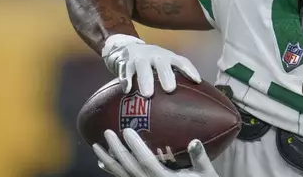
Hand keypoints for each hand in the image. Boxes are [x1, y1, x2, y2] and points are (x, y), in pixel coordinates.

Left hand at [93, 129, 219, 176]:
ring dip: (108, 161)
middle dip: (117, 150)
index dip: (135, 147)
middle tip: (107, 133)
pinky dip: (113, 172)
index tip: (126, 131)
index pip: (146, 162)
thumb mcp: (206, 173)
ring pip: (122, 175)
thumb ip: (200, 158)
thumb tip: (194, 141)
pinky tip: (103, 164)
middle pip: (129, 168)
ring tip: (96, 147)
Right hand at [102, 34, 200, 96]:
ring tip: (148, 94)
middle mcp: (155, 55)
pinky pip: (125, 70)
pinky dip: (126, 79)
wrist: (125, 46)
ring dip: (145, 79)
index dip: (190, 70)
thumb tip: (191, 97)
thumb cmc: (150, 61)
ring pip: (142, 66)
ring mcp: (139, 57)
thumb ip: (173, 75)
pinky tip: (127, 90)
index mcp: (167, 57)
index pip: (181, 61)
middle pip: (162, 64)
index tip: (197, 81)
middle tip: (170, 89)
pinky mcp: (124, 61)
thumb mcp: (163, 63)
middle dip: (166, 75)